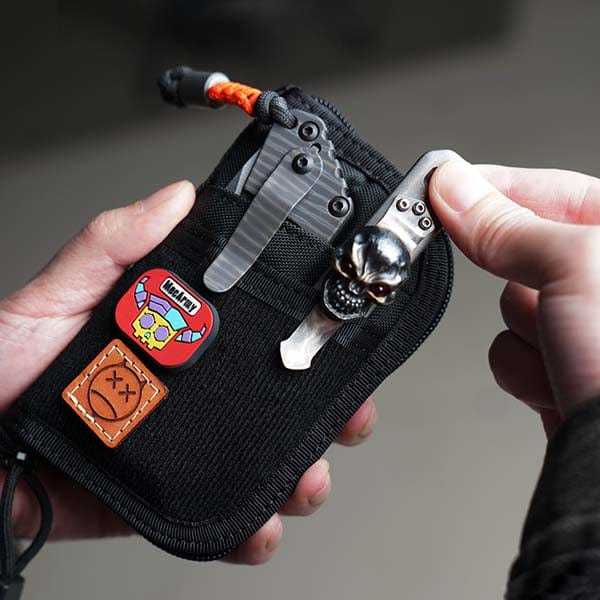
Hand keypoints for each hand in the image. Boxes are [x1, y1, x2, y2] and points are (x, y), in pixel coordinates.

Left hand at [0, 182, 377, 563]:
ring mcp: (184, 449)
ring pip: (264, 463)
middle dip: (324, 414)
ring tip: (307, 477)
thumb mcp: (60, 295)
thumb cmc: (2, 368)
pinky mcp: (165, 500)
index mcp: (179, 342)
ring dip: (302, 475)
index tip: (337, 340)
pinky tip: (260, 527)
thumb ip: (113, 246)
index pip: (258, 338)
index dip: (305, 340)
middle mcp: (193, 395)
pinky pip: (222, 520)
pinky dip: (251, 532)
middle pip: (277, 403)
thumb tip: (174, 198)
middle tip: (347, 416)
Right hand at [429, 160, 599, 438]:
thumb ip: (507, 225)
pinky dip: (525, 373)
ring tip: (567, 355)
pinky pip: (512, 355)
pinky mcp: (564, 371)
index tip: (441, 186)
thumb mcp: (575, 267)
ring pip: (509, 312)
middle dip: (519, 284)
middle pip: (519, 256)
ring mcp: (585, 331)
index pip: (549, 189)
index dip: (492, 186)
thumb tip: (453, 187)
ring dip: (526, 336)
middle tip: (534, 293)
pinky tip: (560, 385)